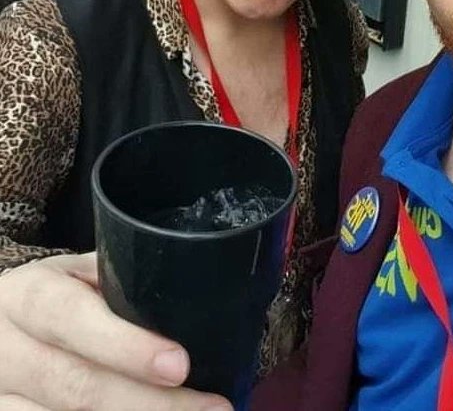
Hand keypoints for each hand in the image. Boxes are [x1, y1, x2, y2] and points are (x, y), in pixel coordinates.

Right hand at [0, 253, 232, 409]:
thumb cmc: (57, 296)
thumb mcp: (79, 275)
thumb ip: (122, 286)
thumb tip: (197, 300)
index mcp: (29, 296)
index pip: (73, 318)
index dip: (126, 345)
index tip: (179, 365)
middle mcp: (6, 349)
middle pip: (76, 386)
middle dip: (149, 403)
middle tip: (210, 408)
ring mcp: (0, 397)